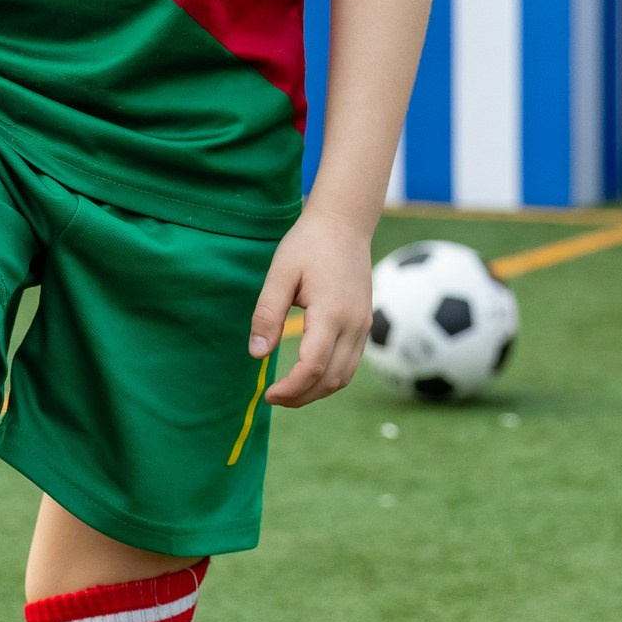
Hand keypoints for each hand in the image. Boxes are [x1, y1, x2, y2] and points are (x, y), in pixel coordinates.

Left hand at [248, 207, 373, 408]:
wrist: (345, 223)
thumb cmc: (308, 244)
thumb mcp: (280, 274)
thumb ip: (267, 314)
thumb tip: (256, 354)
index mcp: (332, 312)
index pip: (313, 367)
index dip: (290, 388)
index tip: (268, 393)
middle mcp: (354, 324)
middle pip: (331, 379)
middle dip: (302, 396)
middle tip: (273, 397)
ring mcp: (363, 325)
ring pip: (344, 376)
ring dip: (318, 391)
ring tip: (289, 392)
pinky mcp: (365, 323)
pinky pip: (351, 363)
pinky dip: (330, 377)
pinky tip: (308, 375)